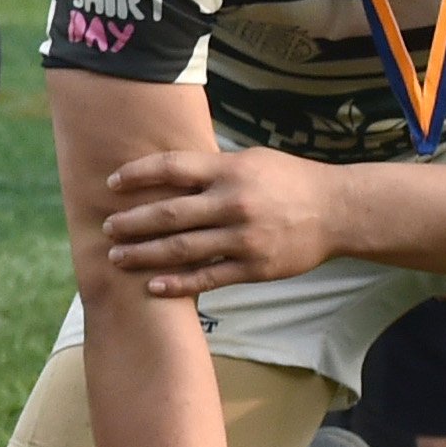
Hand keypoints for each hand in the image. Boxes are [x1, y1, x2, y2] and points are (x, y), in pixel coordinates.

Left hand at [98, 145, 347, 296]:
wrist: (339, 211)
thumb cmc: (288, 180)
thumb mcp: (250, 160)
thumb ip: (210, 166)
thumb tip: (163, 167)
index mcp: (229, 171)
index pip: (170, 168)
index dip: (136, 174)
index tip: (111, 183)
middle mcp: (233, 203)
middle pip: (169, 214)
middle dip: (131, 222)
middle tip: (106, 227)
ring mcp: (244, 238)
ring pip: (182, 249)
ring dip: (144, 254)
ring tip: (117, 256)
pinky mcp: (255, 267)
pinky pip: (209, 277)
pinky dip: (178, 283)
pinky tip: (153, 285)